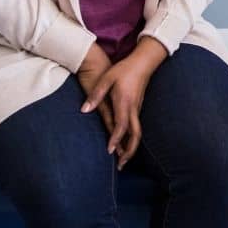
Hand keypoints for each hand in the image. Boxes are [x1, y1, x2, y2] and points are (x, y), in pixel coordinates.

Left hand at [82, 37, 167, 168]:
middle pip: (135, 135)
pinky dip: (132, 139)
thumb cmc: (123, 70)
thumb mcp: (106, 79)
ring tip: (123, 160)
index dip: (115, 140)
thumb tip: (84, 110)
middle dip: (129, 151)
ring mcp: (137, 109)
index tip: (109, 151)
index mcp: (124, 102)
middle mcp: (133, 109)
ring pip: (138, 133)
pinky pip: (137, 127)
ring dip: (131, 148)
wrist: (143, 62)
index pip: (121, 126)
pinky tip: (126, 144)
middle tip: (121, 165)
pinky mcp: (138, 108)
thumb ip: (95, 95)